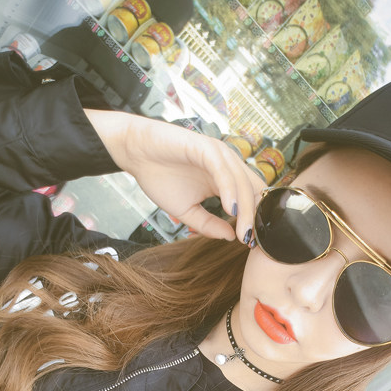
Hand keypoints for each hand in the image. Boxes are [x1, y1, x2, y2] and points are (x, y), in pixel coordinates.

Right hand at [84, 108, 265, 241]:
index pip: (250, 199)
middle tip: (249, 241)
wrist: (136, 153)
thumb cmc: (160, 177)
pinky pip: (223, 171)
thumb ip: (208, 224)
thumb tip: (231, 237)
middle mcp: (227, 166)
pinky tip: (229, 209)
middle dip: (253, 218)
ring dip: (244, 208)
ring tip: (242, 231)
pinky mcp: (206, 148)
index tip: (250, 243)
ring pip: (241, 182)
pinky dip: (229, 190)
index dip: (253, 220)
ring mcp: (219, 155)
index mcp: (225, 179)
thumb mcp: (186, 211)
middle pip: (252, 191)